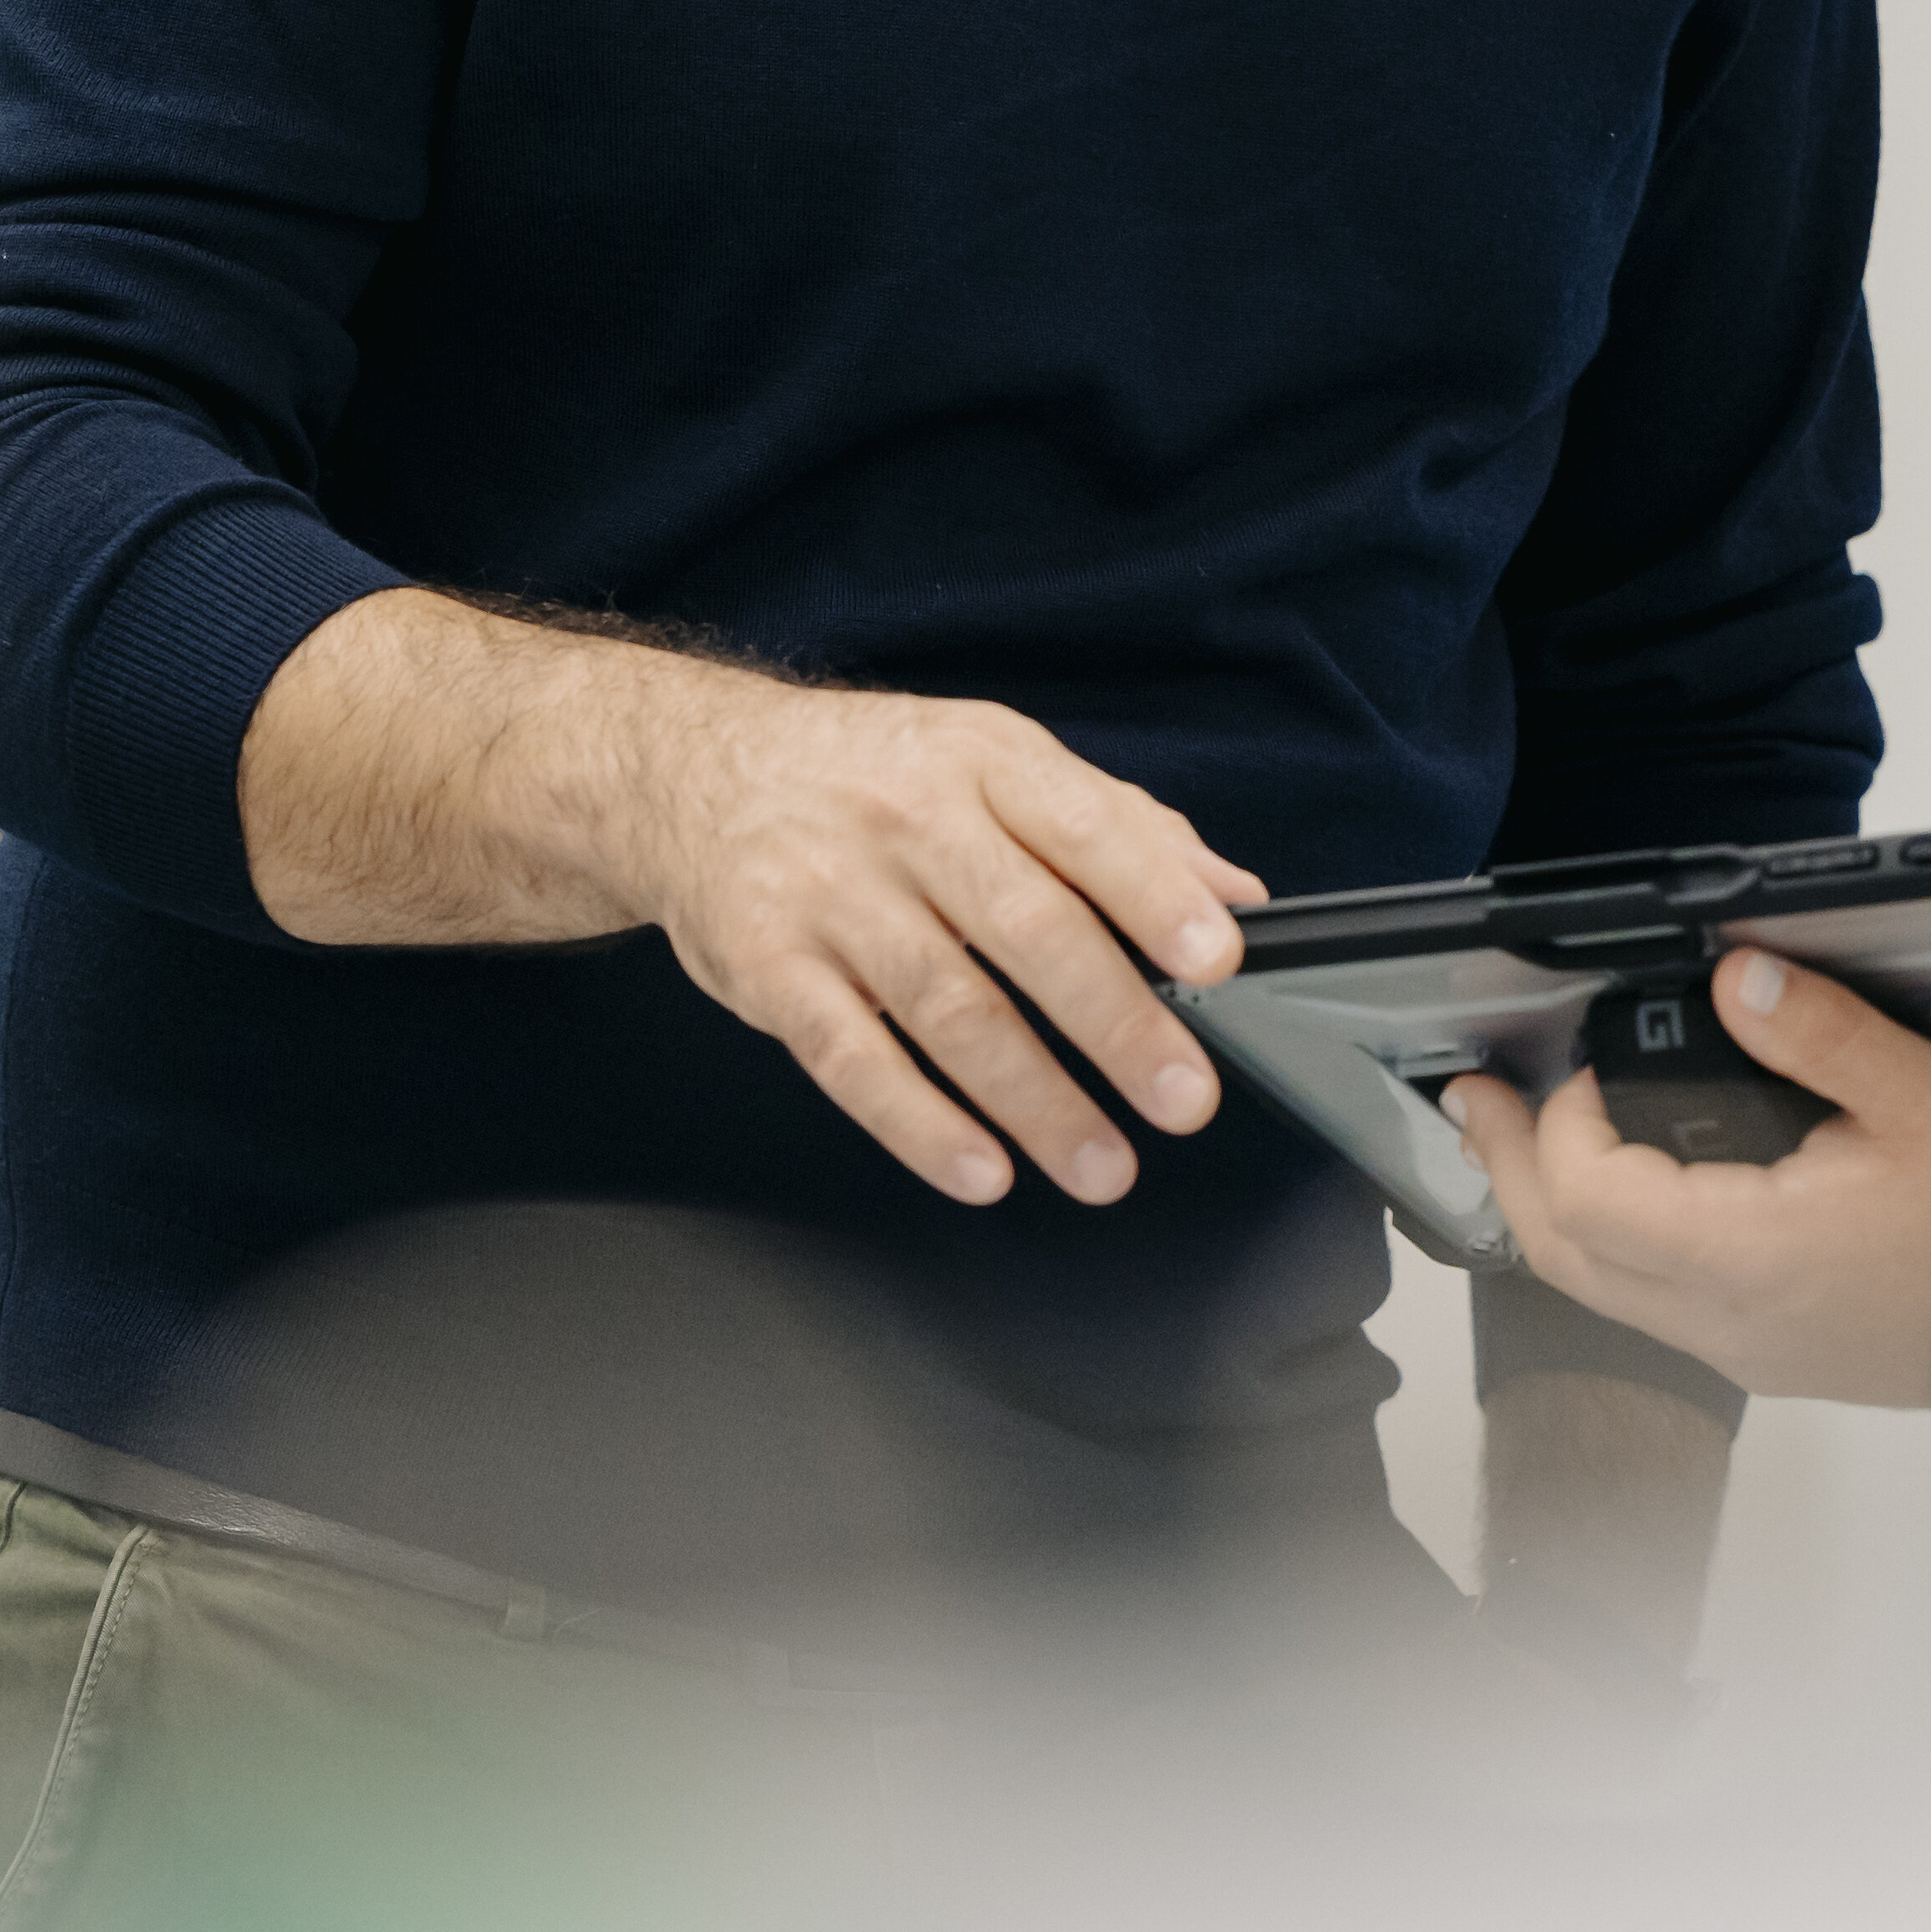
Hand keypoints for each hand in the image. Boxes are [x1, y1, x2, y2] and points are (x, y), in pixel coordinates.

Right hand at [619, 677, 1269, 1209]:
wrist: (696, 772)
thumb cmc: (874, 777)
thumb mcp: (997, 765)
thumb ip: (1121, 828)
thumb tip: (1234, 892)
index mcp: (985, 762)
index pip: (1086, 827)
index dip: (1155, 895)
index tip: (1218, 958)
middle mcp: (909, 821)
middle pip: (1026, 928)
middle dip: (1116, 1023)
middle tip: (1182, 1097)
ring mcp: (832, 894)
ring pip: (948, 1007)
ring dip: (1035, 1100)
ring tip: (1101, 1163)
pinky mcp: (768, 967)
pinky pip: (850, 1057)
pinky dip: (919, 1123)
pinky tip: (980, 1169)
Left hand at [1452, 951, 1930, 1406]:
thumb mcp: (1921, 1097)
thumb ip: (1821, 1031)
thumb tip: (1739, 974)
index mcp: (1751, 1258)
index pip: (1588, 1198)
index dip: (1559, 1125)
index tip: (1581, 1066)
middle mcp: (1728, 1321)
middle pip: (1563, 1256)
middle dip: (1509, 1168)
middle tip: (1475, 1100)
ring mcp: (1744, 1349)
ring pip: (1598, 1289)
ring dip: (1552, 1208)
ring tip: (1527, 1138)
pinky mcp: (1768, 1354)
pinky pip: (1650, 1306)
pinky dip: (1609, 1242)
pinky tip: (1622, 1193)